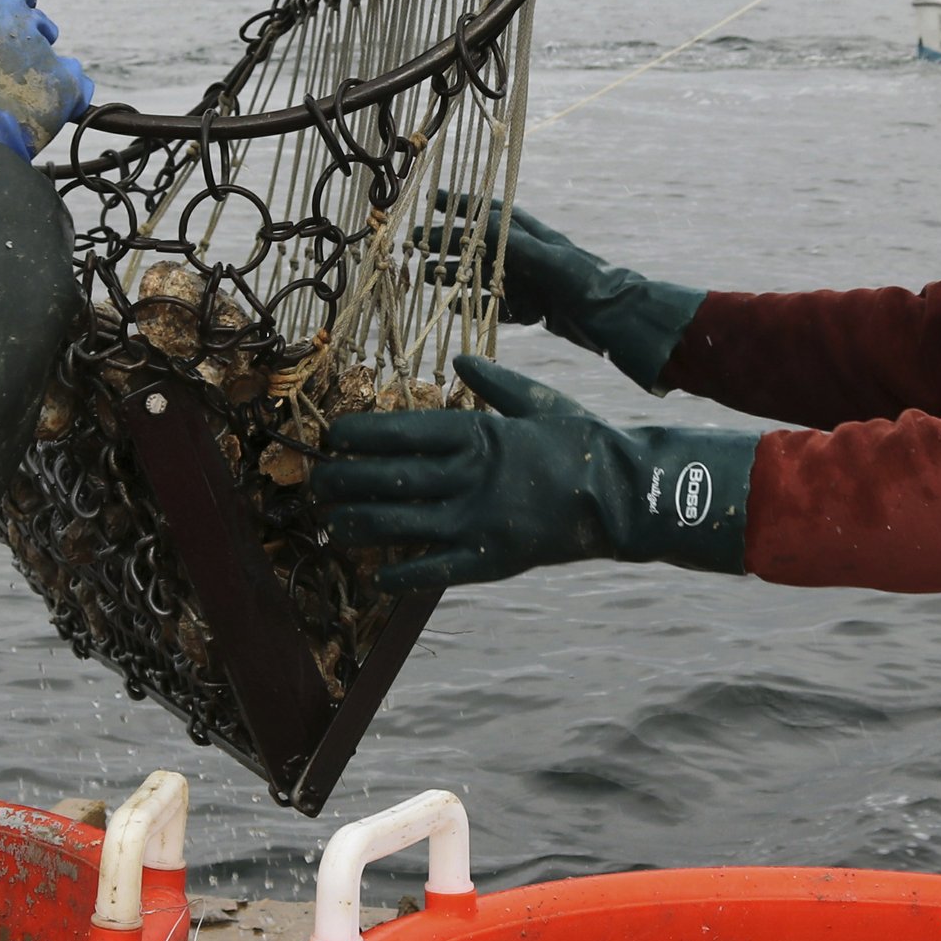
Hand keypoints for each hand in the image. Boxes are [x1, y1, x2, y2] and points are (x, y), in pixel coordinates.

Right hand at [0, 0, 94, 157]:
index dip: (8, 6)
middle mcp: (30, 29)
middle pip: (37, 22)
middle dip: (25, 37)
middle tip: (1, 66)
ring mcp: (52, 60)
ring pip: (56, 54)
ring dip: (42, 65)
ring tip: (17, 91)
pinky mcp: (69, 90)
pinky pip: (78, 82)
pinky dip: (64, 93)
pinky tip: (39, 105)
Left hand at [310, 354, 751, 589]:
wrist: (624, 495)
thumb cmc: (581, 441)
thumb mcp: (538, 401)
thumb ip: (494, 383)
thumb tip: (459, 363)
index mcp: (476, 432)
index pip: (397, 431)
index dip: (356, 435)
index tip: (331, 436)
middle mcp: (467, 476)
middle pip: (384, 479)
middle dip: (341, 481)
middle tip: (315, 483)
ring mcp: (475, 521)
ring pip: (396, 527)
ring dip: (355, 527)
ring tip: (331, 526)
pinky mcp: (489, 560)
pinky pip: (432, 570)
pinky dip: (398, 576)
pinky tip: (373, 577)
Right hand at [418, 192, 703, 390]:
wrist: (620, 320)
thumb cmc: (590, 284)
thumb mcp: (552, 261)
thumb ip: (517, 245)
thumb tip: (480, 226)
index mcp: (533, 235)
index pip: (490, 212)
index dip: (461, 204)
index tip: (431, 199)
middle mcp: (529, 255)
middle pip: (480, 245)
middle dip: (447, 242)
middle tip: (414, 243)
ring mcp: (531, 281)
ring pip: (484, 275)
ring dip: (455, 275)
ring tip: (425, 277)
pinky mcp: (536, 308)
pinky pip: (498, 305)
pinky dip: (475, 306)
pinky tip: (452, 310)